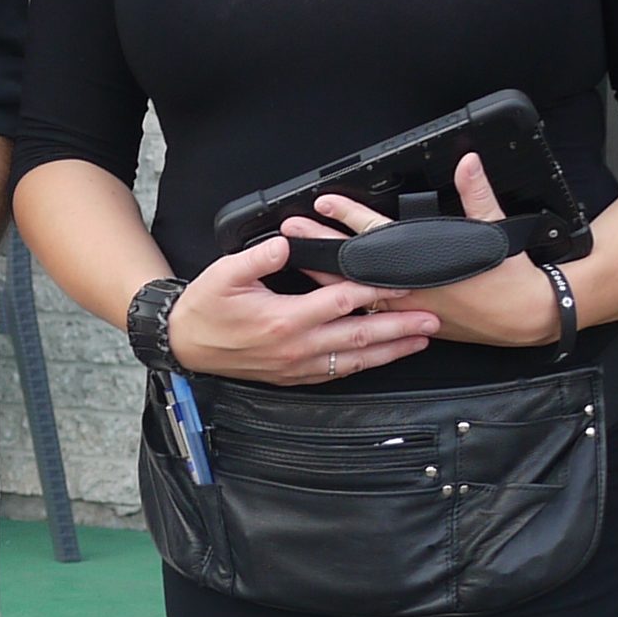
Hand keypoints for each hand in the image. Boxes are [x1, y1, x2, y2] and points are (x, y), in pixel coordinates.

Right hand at [164, 232, 441, 386]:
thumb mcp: (224, 273)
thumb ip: (258, 257)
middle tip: (432, 320)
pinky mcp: (294, 376)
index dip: (374, 292)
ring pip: (354, 360)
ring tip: (421, 341)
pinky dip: (365, 365)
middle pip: (359, 337)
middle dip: (399, 328)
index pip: (341, 302)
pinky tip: (383, 359)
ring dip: (391, 351)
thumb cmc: (205, 307)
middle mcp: (296, 347)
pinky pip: (338, 373)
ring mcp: (297, 366)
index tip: (401, 282)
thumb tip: (286, 241)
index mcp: (283, 319)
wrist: (185, 345)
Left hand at [289, 154, 565, 348]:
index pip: (376, 233)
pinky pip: (371, 313)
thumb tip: (468, 162)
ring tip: (298, 259)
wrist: (525, 317)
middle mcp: (408, 287)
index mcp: (422, 261)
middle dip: (321, 244)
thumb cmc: (509, 276)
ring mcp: (407, 307)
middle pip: (353, 263)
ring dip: (325, 274)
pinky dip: (347, 303)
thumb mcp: (494, 228)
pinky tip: (328, 297)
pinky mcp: (413, 322)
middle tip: (292, 230)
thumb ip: (476, 193)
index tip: (323, 202)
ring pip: (355, 292)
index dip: (348, 215)